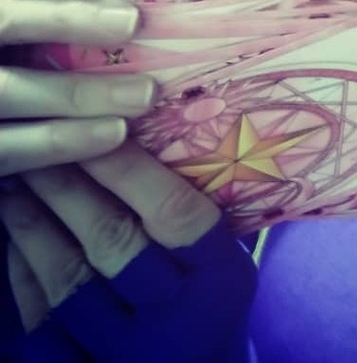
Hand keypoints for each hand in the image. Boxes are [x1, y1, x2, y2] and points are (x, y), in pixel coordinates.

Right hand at [0, 0, 156, 175]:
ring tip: (145, 93)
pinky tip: (114, 134)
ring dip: (78, 93)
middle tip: (132, 22)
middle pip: (3, 21)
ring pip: (8, 91)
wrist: (4, 112)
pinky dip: (60, 143)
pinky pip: (8, 149)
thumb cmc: (20, 53)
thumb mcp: (20, 19)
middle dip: (66, 19)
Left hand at [1, 141, 255, 360]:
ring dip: (35, 220)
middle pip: (112, 240)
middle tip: (43, 142)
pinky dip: (24, 270)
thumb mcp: (225, 266)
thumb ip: (197, 218)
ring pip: (67, 276)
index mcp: (220, 282)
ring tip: (18, 177)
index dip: (133, 169)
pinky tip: (16, 233)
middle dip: (70, 184)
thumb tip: (154, 139)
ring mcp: (121, 355)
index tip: (102, 125)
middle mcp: (174, 321)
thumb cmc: (209, 311)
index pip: (175, 213)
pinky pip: (38, 318)